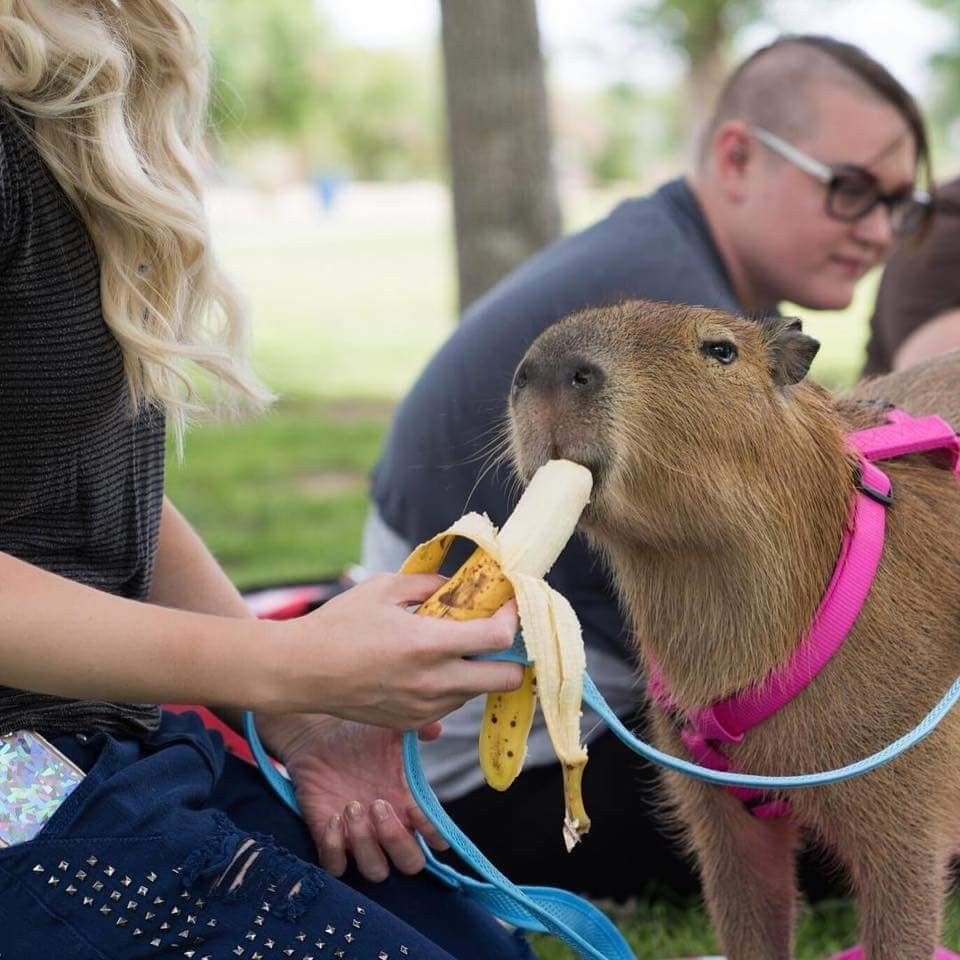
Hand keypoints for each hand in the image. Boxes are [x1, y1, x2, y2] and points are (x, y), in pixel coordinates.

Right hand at [266, 574, 521, 728]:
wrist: (301, 672)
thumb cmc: (339, 623)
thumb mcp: (384, 587)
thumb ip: (428, 584)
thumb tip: (458, 584)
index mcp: (428, 644)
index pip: (498, 638)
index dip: (513, 618)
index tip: (509, 604)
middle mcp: (434, 682)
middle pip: (507, 679)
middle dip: (512, 656)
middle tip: (497, 635)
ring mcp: (425, 708)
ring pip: (478, 692)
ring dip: (478, 670)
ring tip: (452, 647)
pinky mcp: (412, 724)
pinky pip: (450, 705)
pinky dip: (452, 686)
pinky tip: (428, 667)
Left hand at [269, 714, 448, 881]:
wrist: (317, 739)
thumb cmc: (358, 736)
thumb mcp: (390, 730)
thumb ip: (415, 727)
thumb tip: (435, 730)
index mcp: (408, 804)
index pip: (434, 836)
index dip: (433, 832)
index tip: (416, 810)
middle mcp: (388, 827)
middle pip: (410, 863)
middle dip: (396, 840)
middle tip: (378, 805)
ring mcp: (359, 838)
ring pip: (375, 869)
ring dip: (364, 842)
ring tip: (351, 805)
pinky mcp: (329, 840)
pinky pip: (336, 866)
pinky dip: (334, 848)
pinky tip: (332, 817)